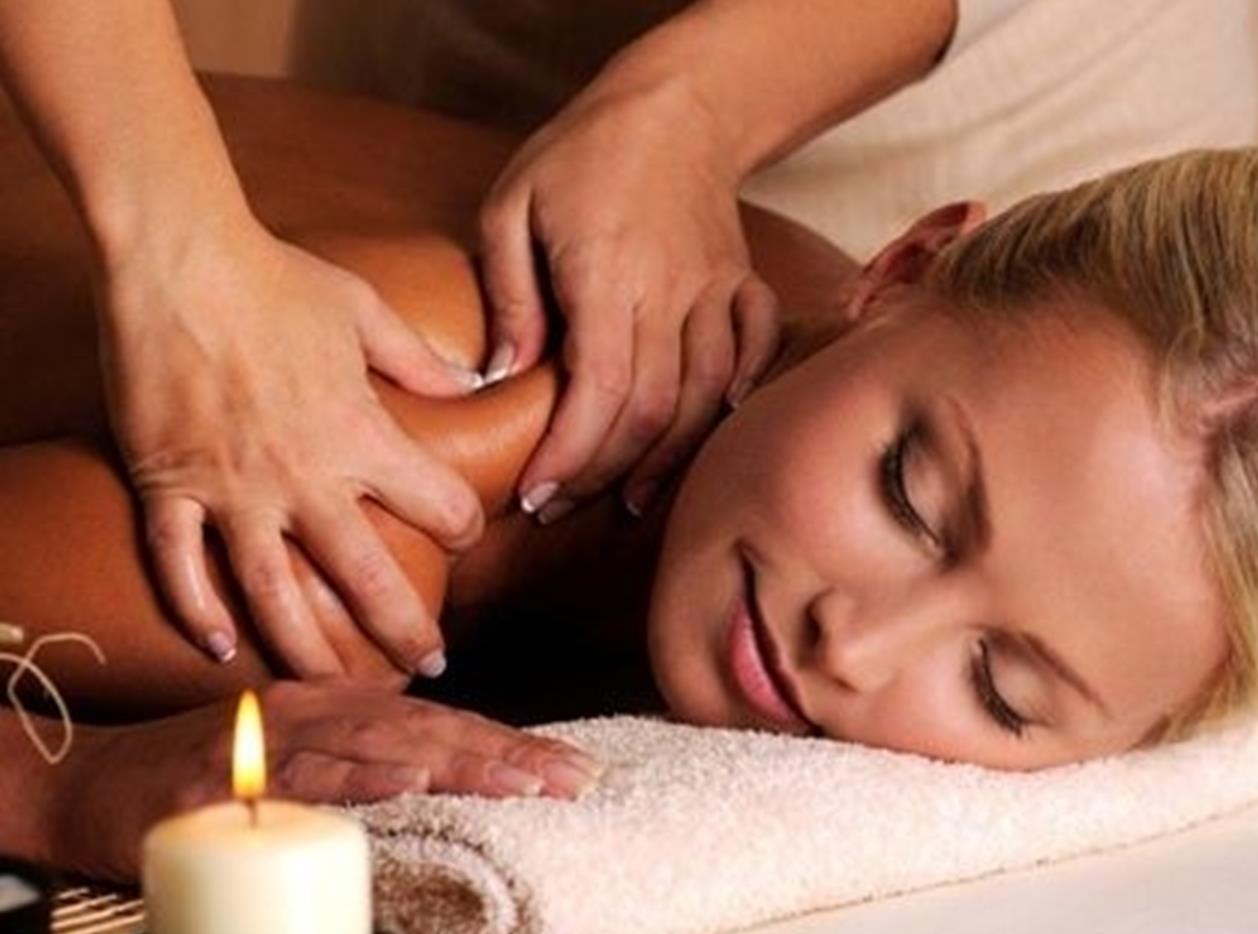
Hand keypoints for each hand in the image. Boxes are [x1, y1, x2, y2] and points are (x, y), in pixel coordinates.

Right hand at [57, 680, 602, 878]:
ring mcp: (265, 737)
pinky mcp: (225, 773)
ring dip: (456, 760)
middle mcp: (306, 708)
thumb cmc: (182, 782)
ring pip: (378, 743)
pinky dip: (359, 775)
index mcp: (327, 705)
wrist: (78, 786)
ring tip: (522, 780)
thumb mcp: (280, 766)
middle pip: (424, 728)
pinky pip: (301, 773)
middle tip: (575, 779)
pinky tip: (409, 781)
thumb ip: (346, 769)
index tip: (570, 769)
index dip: (505, 743)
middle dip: (505, 753)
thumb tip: (422, 788)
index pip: (434, 724)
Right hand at [102, 219, 486, 678]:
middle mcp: (300, 476)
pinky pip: (180, 567)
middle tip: (426, 665)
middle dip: (403, 630)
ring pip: (274, 597)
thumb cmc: (273, 274)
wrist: (177, 255)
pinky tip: (219, 650)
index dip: (461, 524)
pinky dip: (197, 613)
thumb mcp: (363, 310)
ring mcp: (229, 489)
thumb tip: (470, 383)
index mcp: (358, 432)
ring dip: (309, 652)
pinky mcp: (166, 486)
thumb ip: (419, 360)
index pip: (436, 503)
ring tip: (336, 689)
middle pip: (365, 579)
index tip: (464, 535)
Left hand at [477, 75, 780, 519]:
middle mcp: (670, 291)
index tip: (537, 494)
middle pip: (651, 409)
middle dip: (603, 472)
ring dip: (667, 457)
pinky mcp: (743, 284)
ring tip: (626, 499)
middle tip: (562, 505)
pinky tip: (708, 434)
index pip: (599, 389)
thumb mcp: (512, 206)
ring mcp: (716, 289)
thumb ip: (508, 293)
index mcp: (607, 274)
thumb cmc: (582, 154)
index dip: (570, 454)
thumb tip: (503, 374)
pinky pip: (755, 353)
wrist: (678, 104)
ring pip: (705, 396)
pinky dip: (737, 399)